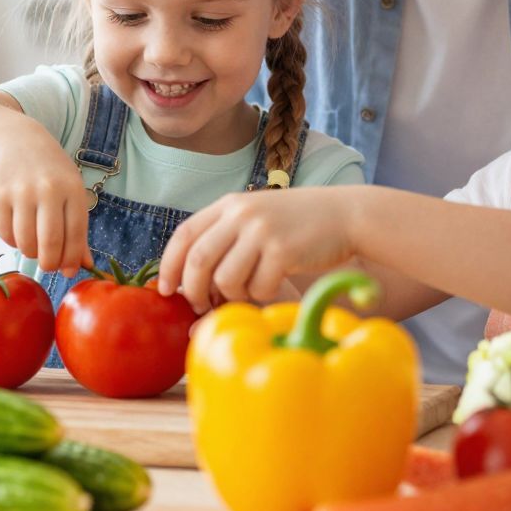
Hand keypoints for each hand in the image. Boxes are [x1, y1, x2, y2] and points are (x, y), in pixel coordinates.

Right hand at [0, 132, 92, 277]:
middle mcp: (48, 189)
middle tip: (48, 266)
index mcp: (72, 189)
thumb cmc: (50, 173)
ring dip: (30, 252)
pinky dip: (12, 241)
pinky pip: (5, 234)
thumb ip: (78, 230)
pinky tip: (17, 232)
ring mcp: (21, 191)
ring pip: (25, 242)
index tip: (68, 271)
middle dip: (50, 263)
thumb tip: (85, 266)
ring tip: (33, 245)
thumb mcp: (71, 192)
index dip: (72, 260)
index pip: (75, 235)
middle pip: (49, 242)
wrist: (16, 141)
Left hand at [157, 188, 361, 312]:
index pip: (184, 234)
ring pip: (226, 280)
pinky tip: (276, 282)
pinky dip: (263, 295)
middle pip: (198, 262)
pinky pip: (258, 287)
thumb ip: (225, 239)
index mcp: (229, 205)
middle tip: (202, 305)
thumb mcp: (256, 219)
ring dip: (233, 296)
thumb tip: (189, 285)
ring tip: (249, 290)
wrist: (344, 215)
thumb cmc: (296, 225)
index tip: (165, 289)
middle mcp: (241, 214)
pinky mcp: (283, 250)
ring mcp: (262, 231)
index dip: (169, 265)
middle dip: (194, 291)